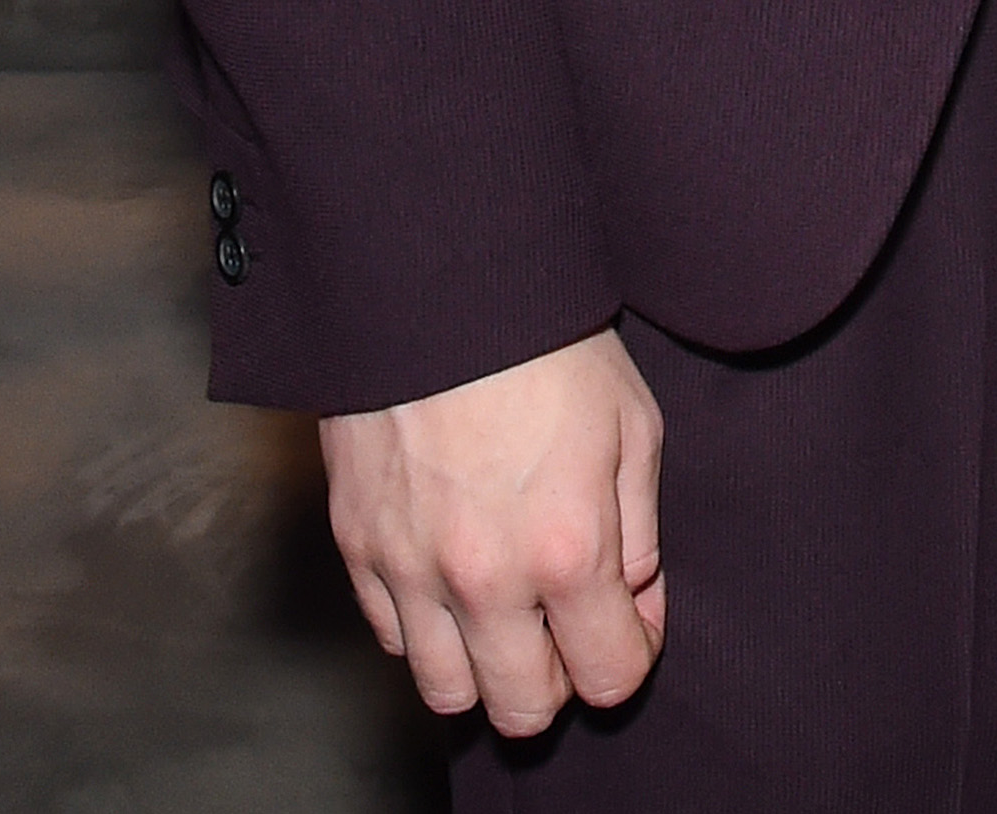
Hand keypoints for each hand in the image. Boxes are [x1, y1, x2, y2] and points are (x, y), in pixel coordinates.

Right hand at [320, 327, 665, 734]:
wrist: (439, 285)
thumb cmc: (547, 343)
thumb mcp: (630, 423)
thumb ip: (637, 530)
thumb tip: (633, 600)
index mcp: (566, 550)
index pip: (607, 677)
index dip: (631, 657)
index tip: (630, 625)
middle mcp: (484, 581)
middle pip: (521, 710)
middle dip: (558, 681)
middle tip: (568, 627)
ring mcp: (411, 572)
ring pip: (446, 693)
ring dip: (484, 669)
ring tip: (508, 613)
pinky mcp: (358, 550)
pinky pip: (392, 638)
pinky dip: (427, 628)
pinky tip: (453, 579)